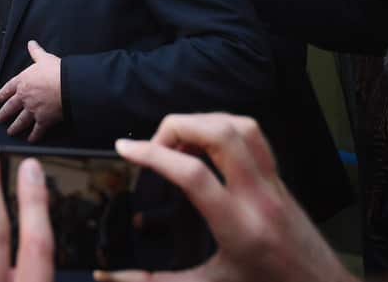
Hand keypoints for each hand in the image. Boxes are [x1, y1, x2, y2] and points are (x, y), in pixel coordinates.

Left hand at [0, 41, 62, 141]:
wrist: (67, 86)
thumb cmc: (56, 71)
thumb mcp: (44, 58)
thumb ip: (36, 52)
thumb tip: (31, 43)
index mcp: (22, 82)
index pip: (8, 89)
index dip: (2, 94)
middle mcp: (24, 97)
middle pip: (10, 107)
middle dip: (4, 114)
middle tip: (0, 118)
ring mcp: (33, 110)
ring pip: (20, 121)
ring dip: (15, 127)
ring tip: (11, 131)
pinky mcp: (44, 120)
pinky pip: (37, 130)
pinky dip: (34, 136)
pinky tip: (31, 140)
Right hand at [96, 113, 357, 281]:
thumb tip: (107, 278)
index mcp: (238, 226)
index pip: (192, 174)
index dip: (153, 154)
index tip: (125, 149)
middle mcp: (258, 197)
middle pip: (220, 133)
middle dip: (178, 126)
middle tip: (153, 145)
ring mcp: (273, 184)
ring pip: (241, 126)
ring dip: (202, 122)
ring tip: (176, 142)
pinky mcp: (280, 180)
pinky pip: (254, 136)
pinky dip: (224, 127)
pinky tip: (205, 145)